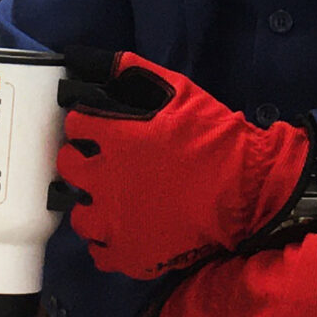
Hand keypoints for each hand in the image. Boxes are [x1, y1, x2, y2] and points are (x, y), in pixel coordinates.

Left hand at [58, 52, 307, 279]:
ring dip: (91, 205)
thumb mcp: (181, 93)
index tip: (99, 126)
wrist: (248, 192)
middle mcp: (106, 181)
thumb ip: (137, 74)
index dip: (88, 122)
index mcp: (116, 139)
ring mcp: (116, 223)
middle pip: (68, 167)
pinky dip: (108, 243)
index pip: (76, 124)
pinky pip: (99, 254)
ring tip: (112, 201)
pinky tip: (124, 231)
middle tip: (103, 161)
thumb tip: (102, 62)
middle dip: (81, 160)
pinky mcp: (130, 254)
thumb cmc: (218, 139)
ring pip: (79, 214)